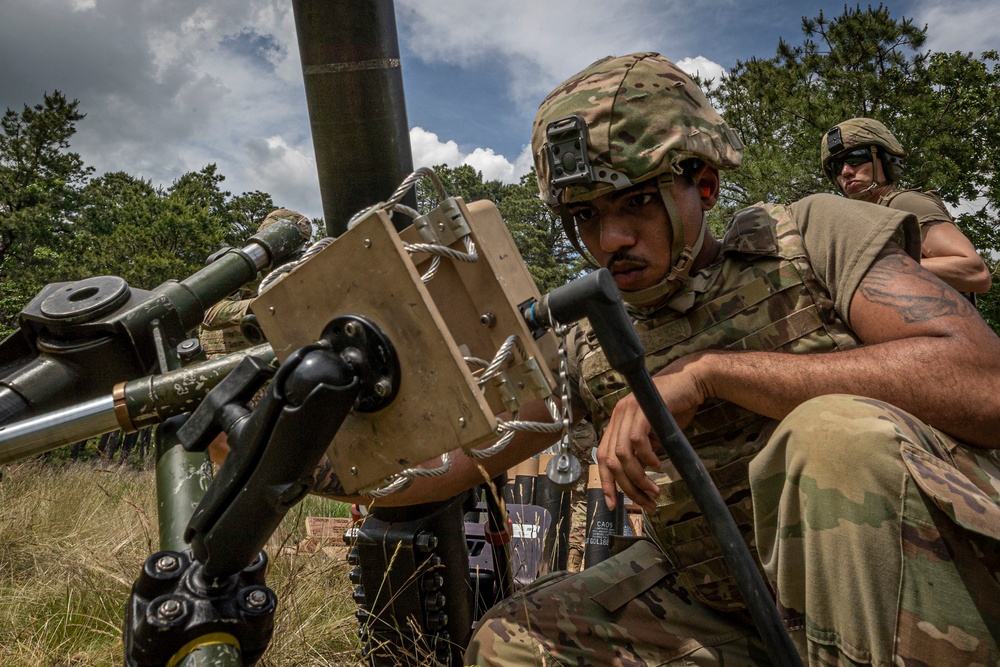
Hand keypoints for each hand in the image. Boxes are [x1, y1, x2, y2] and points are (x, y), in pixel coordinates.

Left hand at [597, 354, 708, 511]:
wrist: (691, 382)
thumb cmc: (674, 409)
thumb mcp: (654, 436)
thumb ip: (642, 453)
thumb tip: (638, 478)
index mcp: (616, 423)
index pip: (602, 457)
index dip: (606, 483)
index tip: (613, 504)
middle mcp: (617, 416)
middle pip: (611, 460)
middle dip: (626, 487)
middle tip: (645, 503)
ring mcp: (627, 411)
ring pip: (622, 454)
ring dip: (638, 478)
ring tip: (654, 491)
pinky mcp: (642, 408)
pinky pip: (637, 440)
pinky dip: (647, 458)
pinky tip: (658, 466)